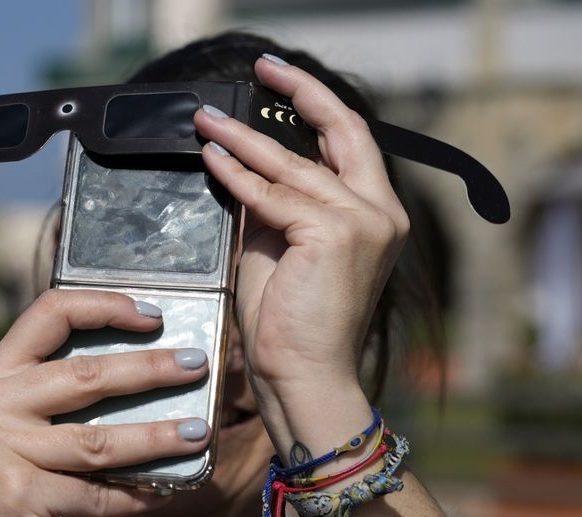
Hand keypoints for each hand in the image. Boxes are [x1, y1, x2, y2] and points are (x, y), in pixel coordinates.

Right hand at [0, 290, 210, 516]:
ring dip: (157, 437)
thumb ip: (48, 401)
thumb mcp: (5, 431)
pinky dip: (135, 495)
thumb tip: (139, 377)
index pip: (49, 313)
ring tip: (198, 433)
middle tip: (196, 365)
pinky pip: (95, 493)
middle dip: (149, 368)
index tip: (152, 315)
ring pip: (99, 439)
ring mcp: (0, 450)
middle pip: (84, 374)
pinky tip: (164, 493)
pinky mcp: (18, 497)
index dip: (104, 306)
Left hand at [193, 56, 407, 452]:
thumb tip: (242, 171)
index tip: (283, 84)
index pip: (350, 145)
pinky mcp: (333, 234)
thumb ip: (273, 209)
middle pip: (341, 132)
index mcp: (377, 216)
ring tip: (207, 121)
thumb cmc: (288, 324)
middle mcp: (381, 213)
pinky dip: (236, 175)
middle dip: (300, 94)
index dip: (318, 108)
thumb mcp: (280, 250)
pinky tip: (212, 158)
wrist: (302, 375)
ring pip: (293, 165)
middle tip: (264, 69)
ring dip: (243, 139)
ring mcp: (363, 222)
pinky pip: (272, 195)